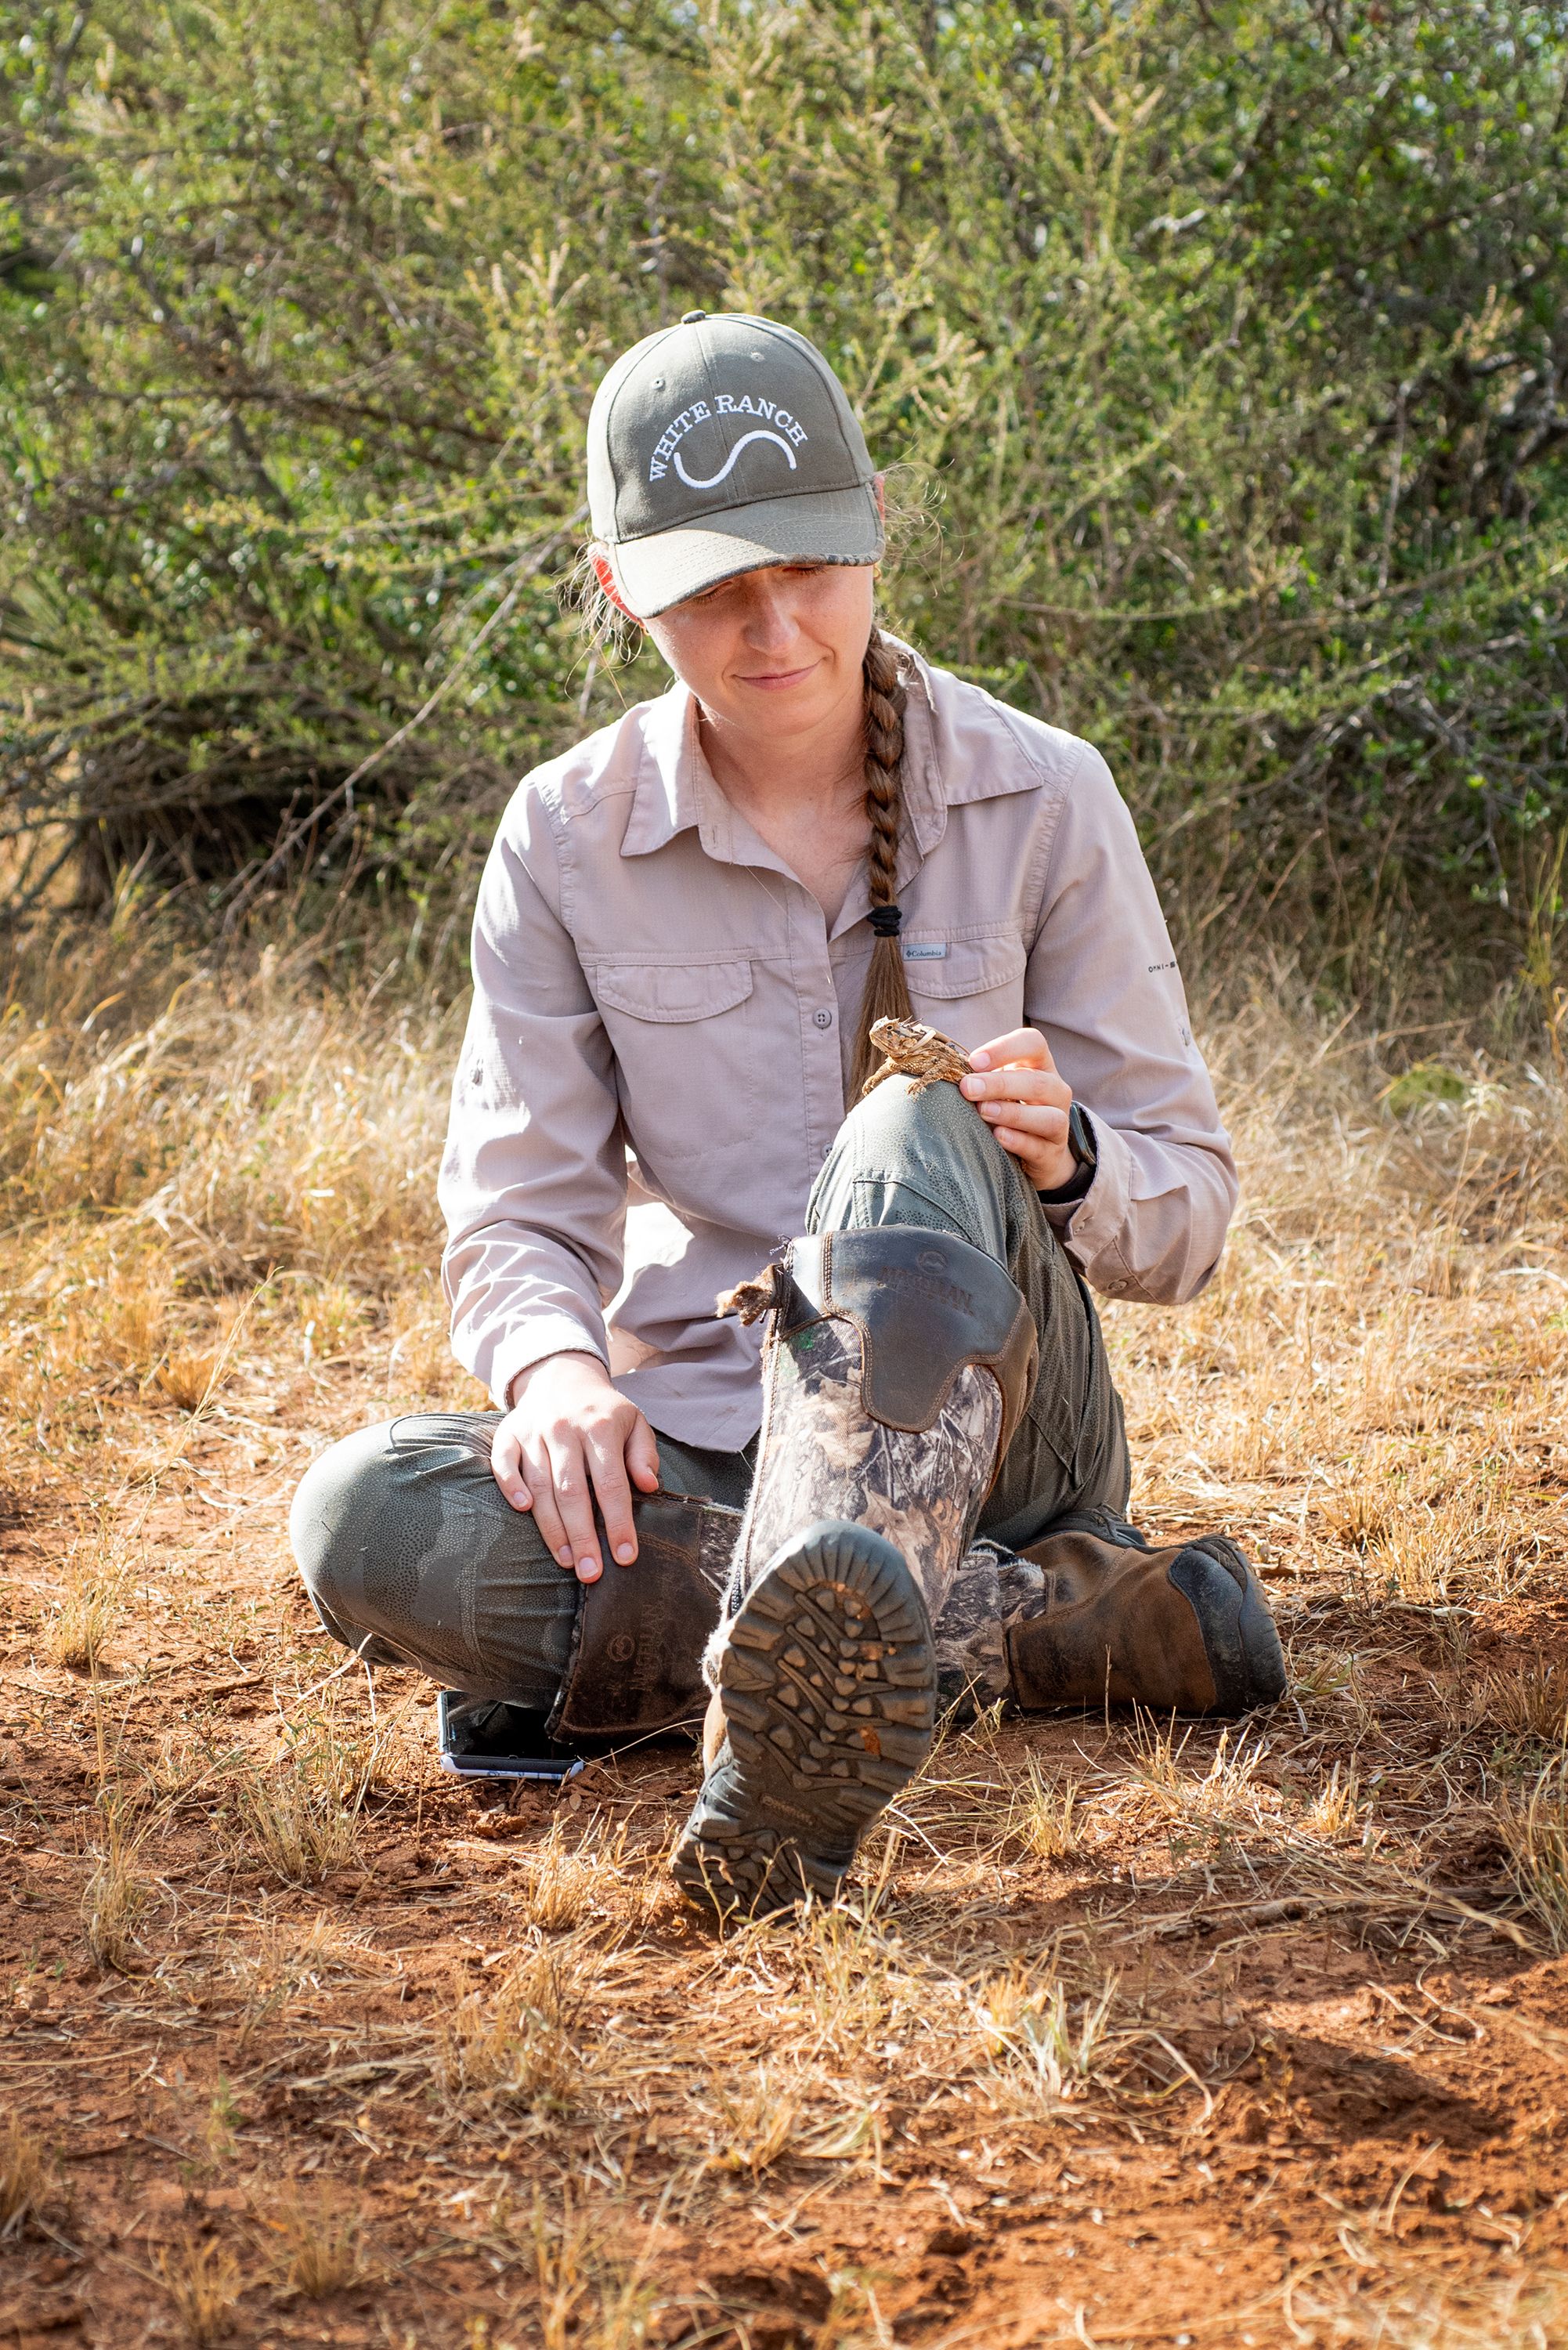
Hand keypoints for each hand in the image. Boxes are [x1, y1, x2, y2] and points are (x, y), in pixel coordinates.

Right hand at [491, 1352, 660, 1583]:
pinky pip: (504, 1462)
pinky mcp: (508, 1434)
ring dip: (551, 1527)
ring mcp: (533, 1431)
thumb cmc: (604, 1411)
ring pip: (539, 1485)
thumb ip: (644, 1453)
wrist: (562, 1376)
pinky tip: (522, 1510)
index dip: (619, 1522)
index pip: (611, 1483)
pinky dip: (510, 1485)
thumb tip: (648, 1485)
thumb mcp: (635, 1422)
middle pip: (572, 1491)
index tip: (626, 1556)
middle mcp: (564, 1429)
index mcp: (600, 1427)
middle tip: (591, 1573)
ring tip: (567, 1560)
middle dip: (583, 1536)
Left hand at [960, 1027, 1076, 1190]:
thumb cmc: (1009, 1106)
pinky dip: (1019, 1141)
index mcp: (1040, 1065)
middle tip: (968, 1088)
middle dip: (1000, 1084)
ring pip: (1048, 1116)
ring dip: (1013, 1113)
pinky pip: (1040, 1147)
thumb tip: (949, 1073)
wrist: (1037, 1150)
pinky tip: (998, 1136)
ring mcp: (1060, 1122)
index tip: (974, 1061)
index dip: (1004, 1049)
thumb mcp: (997, 1085)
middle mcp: (1055, 1090)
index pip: (1032, 1043)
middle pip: (1036, 1081)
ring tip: (984, 1112)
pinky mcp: (1053, 1153)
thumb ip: (980, 1076)